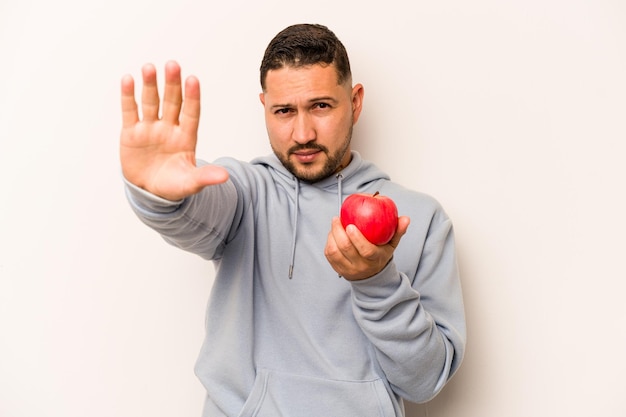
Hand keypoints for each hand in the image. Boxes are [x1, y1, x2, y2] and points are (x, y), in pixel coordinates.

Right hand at [120, 61, 228, 200]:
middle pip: (172, 102)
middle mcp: (169, 128)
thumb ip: (205, 177)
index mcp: (186, 137)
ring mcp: (150, 129)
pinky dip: (128, 96)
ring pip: (151, 102)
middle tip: (173, 65)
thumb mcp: (190, 183)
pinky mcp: (131, 133)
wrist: (150, 193)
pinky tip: (128, 80)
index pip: (191, 113)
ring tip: (149, 68)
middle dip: (172, 84)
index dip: (192, 97)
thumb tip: (225, 177)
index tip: (193, 80)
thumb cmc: (173, 186)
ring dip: (150, 85)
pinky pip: (130, 111)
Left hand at [324, 216, 409, 280]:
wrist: (371, 275)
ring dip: (332, 236)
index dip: (357, 238)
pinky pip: (329, 255)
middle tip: (337, 218)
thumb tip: (405, 218)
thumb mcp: (391, 244)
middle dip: (338, 232)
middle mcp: (360, 266)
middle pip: (346, 249)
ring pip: (334, 252)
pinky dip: (329, 242)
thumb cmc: (381, 253)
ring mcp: (348, 269)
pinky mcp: (338, 269)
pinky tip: (332, 233)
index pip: (366, 251)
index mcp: (374, 260)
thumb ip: (398, 231)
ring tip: (335, 223)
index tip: (350, 225)